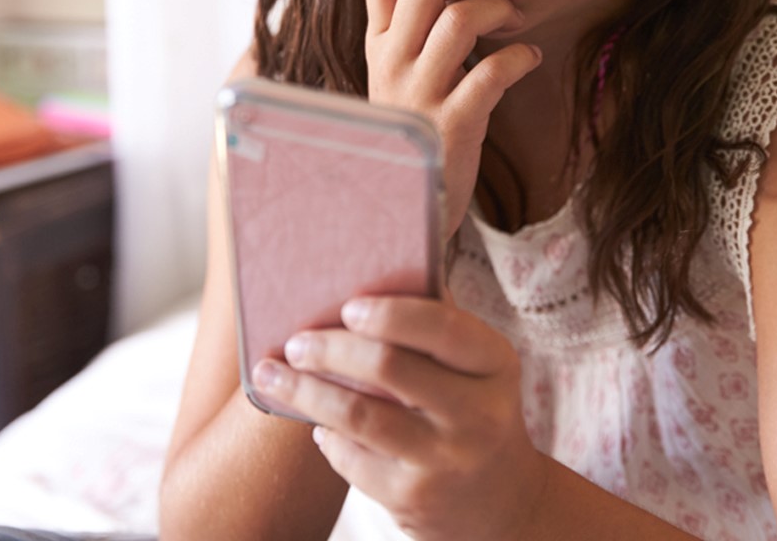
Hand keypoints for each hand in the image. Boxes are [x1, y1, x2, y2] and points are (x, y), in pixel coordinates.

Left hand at [251, 295, 549, 540]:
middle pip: (390, 368)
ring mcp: (445, 460)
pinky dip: (327, 436)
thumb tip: (369, 275)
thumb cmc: (472, 408)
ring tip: (273, 375)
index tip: (346, 306)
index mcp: (494, 364)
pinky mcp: (413, 498)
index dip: (390, 314)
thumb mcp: (476, 366)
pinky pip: (353, 459)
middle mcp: (478, 414)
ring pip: (360, 416)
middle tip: (296, 343)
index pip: (442, 327)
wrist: (502, 500)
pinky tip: (317, 423)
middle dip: (331, 349)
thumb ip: (435, 324)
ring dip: (307, 391)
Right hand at [365, 0, 541, 233]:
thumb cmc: (419, 126)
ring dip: (500, 10)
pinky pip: (492, 71)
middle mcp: (389, 63)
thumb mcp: (400, 73)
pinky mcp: (452, 125)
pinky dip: (522, 56)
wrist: (407, 203)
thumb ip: (414, 28)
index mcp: (376, 43)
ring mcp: (418, 94)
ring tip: (514, 26)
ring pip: (460, 18)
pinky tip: (529, 59)